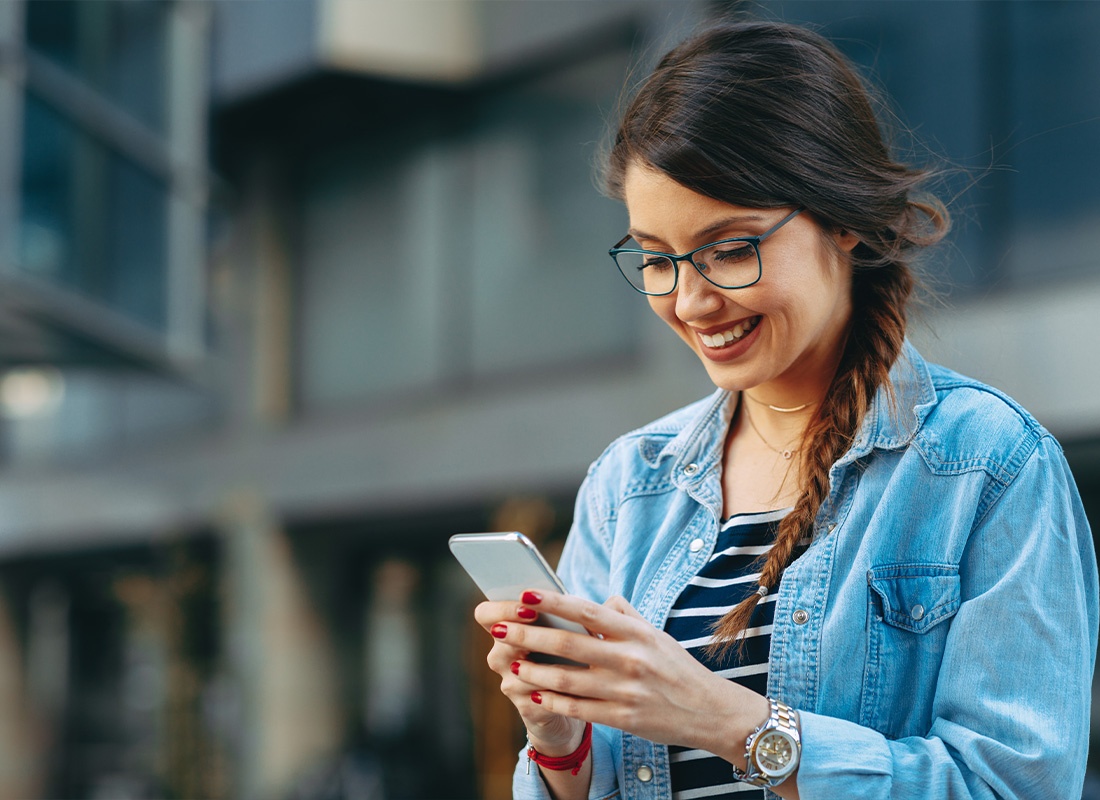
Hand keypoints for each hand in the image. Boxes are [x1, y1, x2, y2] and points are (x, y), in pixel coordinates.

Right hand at [474, 596, 585, 753]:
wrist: (573, 699)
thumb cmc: (570, 651)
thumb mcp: (570, 629)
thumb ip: (574, 613)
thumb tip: (605, 601)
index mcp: (507, 630)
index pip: (486, 614)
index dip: (502, 609)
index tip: (529, 608)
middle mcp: (501, 656)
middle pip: (499, 638)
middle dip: (521, 631)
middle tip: (541, 623)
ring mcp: (511, 683)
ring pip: (522, 670)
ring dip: (546, 663)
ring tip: (574, 657)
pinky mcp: (527, 707)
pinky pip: (541, 696)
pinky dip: (561, 688)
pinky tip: (580, 683)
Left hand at [488, 590, 768, 758]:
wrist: (710, 711)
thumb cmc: (677, 667)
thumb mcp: (655, 634)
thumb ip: (624, 615)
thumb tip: (599, 599)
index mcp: (634, 632)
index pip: (586, 611)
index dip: (552, 602)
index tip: (523, 594)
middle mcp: (628, 658)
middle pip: (568, 644)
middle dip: (528, 635)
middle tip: (499, 627)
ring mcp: (625, 690)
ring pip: (567, 679)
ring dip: (532, 670)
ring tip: (508, 662)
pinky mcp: (623, 718)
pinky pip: (579, 708)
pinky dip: (552, 700)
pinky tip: (531, 693)